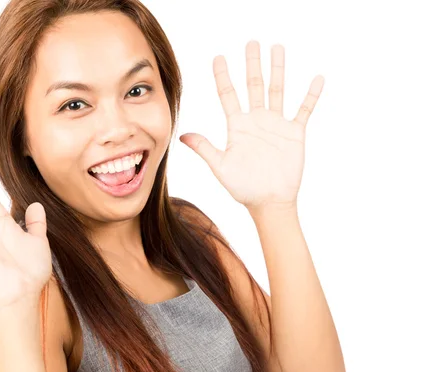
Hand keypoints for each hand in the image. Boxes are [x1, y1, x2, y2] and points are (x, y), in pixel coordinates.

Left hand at [180, 41, 323, 212]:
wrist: (268, 202)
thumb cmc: (243, 188)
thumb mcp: (221, 167)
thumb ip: (205, 149)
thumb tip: (182, 136)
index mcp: (237, 126)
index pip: (228, 94)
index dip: (222, 76)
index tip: (218, 57)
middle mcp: (256, 120)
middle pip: (253, 85)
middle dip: (252, 64)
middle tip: (251, 42)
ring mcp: (276, 125)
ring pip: (277, 90)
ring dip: (278, 70)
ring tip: (278, 48)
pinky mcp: (294, 133)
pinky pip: (303, 110)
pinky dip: (310, 96)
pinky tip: (315, 78)